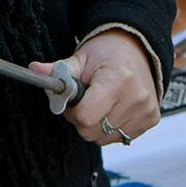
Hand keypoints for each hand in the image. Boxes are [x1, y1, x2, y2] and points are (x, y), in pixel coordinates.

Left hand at [29, 29, 159, 145]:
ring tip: (100, 103)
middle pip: (93, 132)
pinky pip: (120, 137)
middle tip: (84, 101)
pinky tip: (113, 109)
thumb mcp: (80, 58)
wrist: (138, 48)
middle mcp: (136, 98)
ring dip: (97, 126)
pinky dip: (111, 128)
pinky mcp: (152, 119)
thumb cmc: (106, 53)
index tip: (72, 101)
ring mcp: (146, 111)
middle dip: (82, 120)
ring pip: (105, 138)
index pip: (86, 117)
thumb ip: (58, 70)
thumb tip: (34, 70)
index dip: (72, 112)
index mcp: (117, 80)